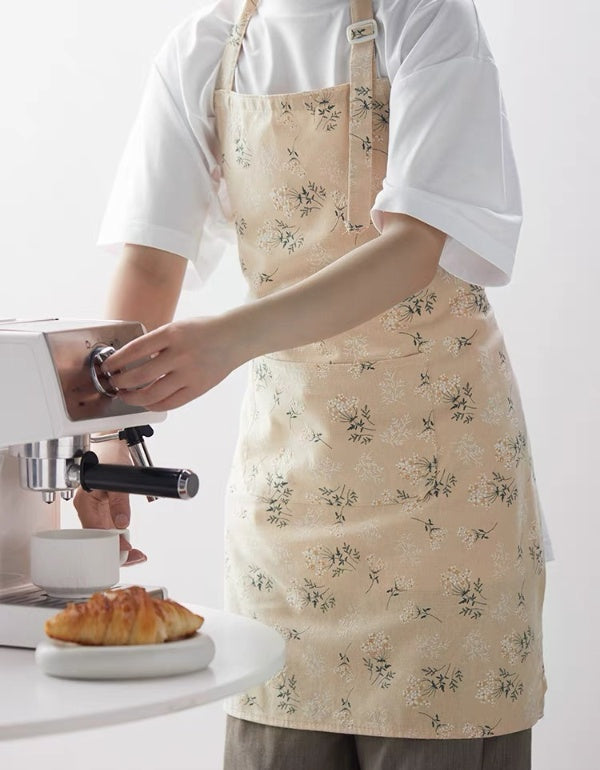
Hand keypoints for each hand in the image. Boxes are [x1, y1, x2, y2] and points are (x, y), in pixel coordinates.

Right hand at [73, 440, 146, 565]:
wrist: (114, 445)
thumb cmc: (112, 456)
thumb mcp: (119, 478)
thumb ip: (119, 501)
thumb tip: (121, 523)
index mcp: (84, 502)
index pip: (94, 532)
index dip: (110, 544)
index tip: (125, 551)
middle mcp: (87, 509)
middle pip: (98, 539)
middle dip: (115, 552)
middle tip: (135, 558)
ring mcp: (94, 512)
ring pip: (104, 537)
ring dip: (118, 548)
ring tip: (136, 556)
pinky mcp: (103, 512)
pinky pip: (109, 530)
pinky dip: (120, 539)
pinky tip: (130, 546)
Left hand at [101, 316, 243, 410]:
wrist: (234, 338)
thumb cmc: (204, 331)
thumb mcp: (177, 327)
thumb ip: (156, 342)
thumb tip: (131, 361)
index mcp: (171, 334)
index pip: (135, 350)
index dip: (116, 361)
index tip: (107, 366)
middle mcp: (179, 354)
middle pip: (140, 376)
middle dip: (120, 383)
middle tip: (114, 383)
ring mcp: (189, 374)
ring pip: (152, 394)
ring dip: (133, 398)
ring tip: (126, 396)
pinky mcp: (198, 388)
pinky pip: (170, 403)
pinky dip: (153, 405)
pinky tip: (147, 402)